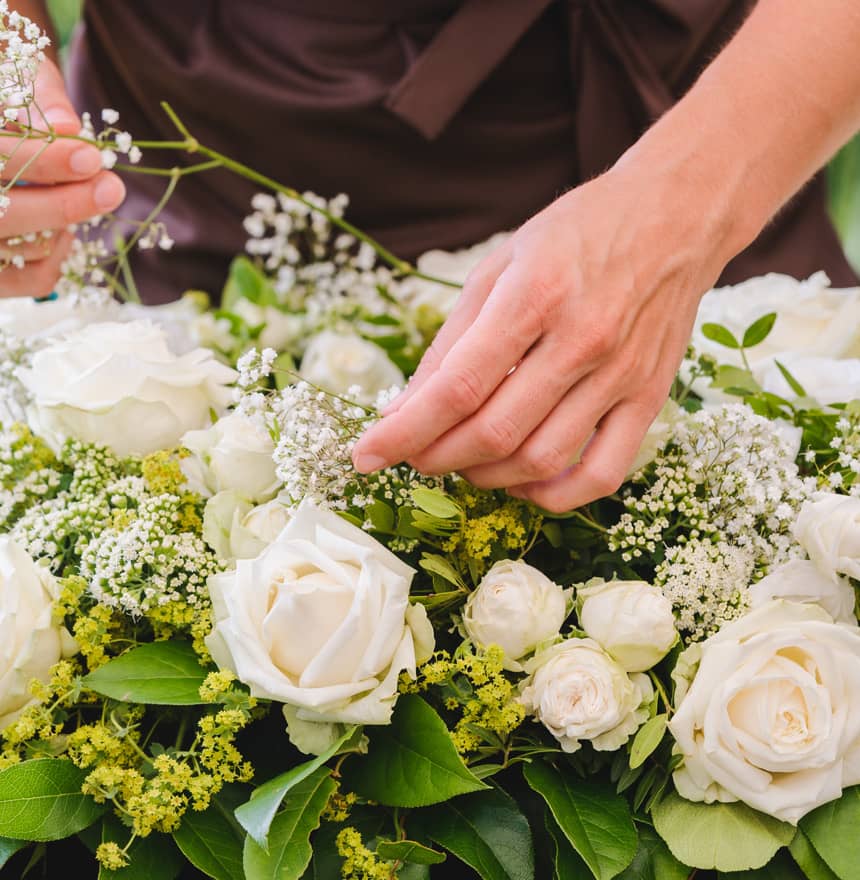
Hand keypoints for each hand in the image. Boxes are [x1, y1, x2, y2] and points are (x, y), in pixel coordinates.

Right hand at [0, 57, 124, 296]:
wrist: (1, 156)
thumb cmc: (6, 103)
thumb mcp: (12, 76)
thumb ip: (36, 94)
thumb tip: (67, 127)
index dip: (42, 159)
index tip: (90, 157)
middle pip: (4, 215)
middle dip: (63, 204)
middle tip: (111, 187)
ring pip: (24, 248)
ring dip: (62, 224)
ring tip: (78, 196)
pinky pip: (34, 279)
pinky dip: (58, 257)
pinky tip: (62, 231)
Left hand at [351, 165, 738, 512]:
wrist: (674, 217)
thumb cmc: (576, 233)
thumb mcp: (499, 265)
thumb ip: (451, 340)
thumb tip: (404, 408)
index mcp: (535, 296)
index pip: (456, 388)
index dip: (403, 432)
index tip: (366, 455)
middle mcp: (582, 341)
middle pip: (494, 432)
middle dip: (435, 457)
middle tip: (412, 455)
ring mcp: (621, 376)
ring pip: (540, 460)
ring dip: (484, 477)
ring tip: (460, 462)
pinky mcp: (649, 399)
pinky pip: (602, 474)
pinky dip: (553, 496)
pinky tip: (521, 482)